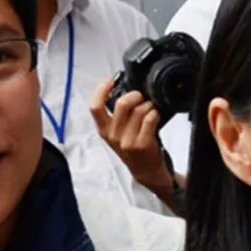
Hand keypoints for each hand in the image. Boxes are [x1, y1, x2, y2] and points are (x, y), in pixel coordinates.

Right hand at [89, 76, 173, 197]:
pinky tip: (155, 117)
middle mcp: (113, 135)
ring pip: (139, 110)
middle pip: (122, 104)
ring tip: (151, 110)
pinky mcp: (142, 144)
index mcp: (104, 130)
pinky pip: (150, 118)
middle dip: (135, 95)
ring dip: (149, 106)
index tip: (110, 81)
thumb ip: (117, 115)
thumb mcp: (117, 132)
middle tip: (141, 97)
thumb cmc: (133, 148)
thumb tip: (125, 90)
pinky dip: (155, 114)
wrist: (145, 170)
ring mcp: (127, 141)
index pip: (95, 107)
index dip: (101, 90)